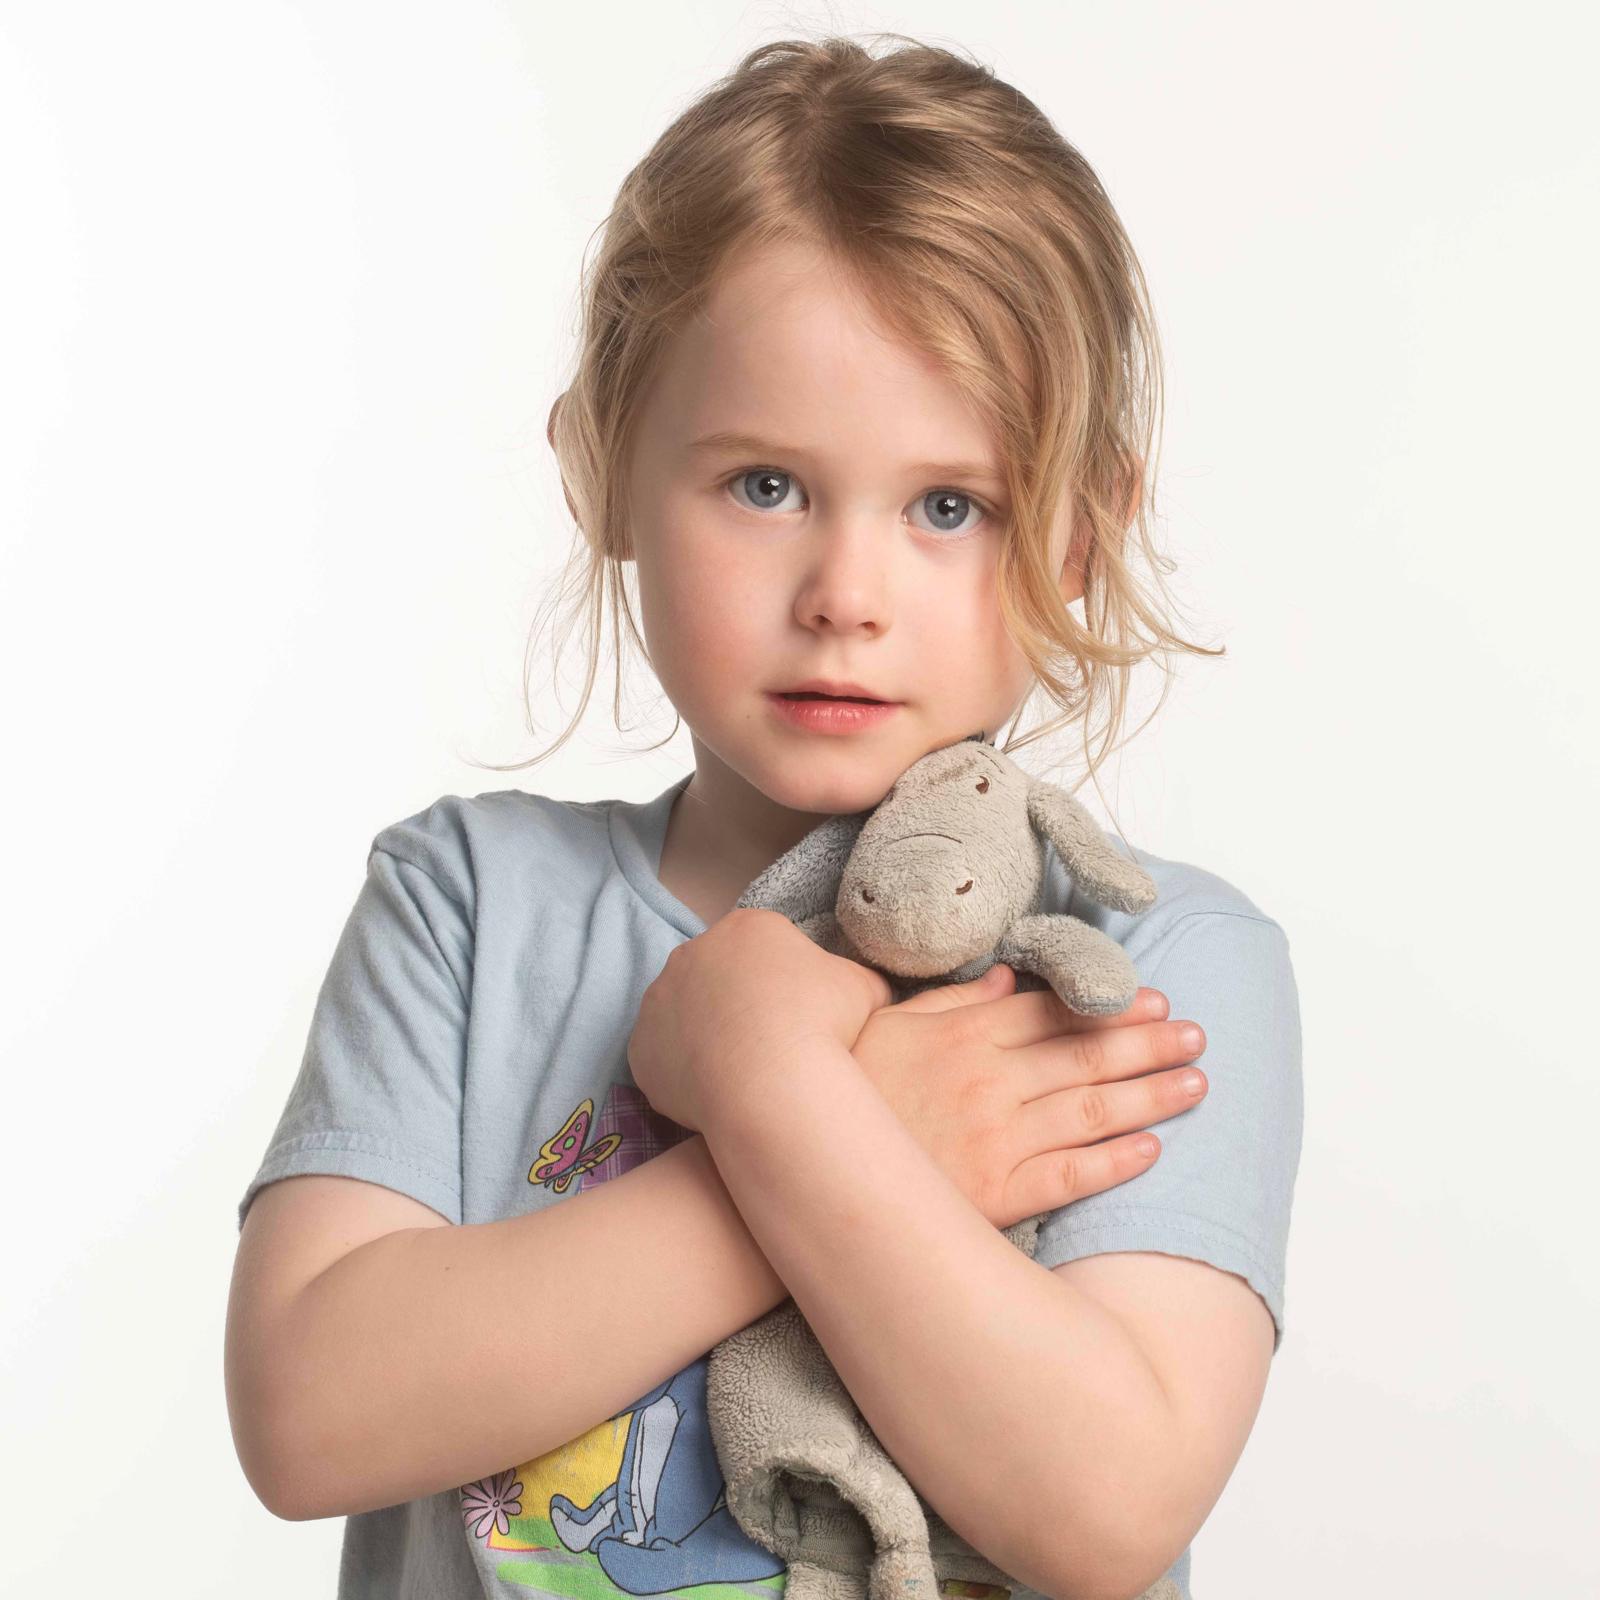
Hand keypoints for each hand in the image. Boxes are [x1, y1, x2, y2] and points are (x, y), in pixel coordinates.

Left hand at [627, 907, 891, 1133]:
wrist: (770, 1084)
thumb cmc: (821, 1028)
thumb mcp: (865, 989)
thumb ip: (859, 979)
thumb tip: (867, 988)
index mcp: (748, 927)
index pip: (762, 948)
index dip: (783, 984)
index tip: (798, 1017)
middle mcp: (694, 951)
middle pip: (718, 976)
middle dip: (738, 1005)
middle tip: (768, 1046)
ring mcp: (659, 997)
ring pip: (685, 1015)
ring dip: (706, 1037)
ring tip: (741, 1075)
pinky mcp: (639, 1044)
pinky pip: (662, 1057)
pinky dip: (682, 1073)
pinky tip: (714, 1095)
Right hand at [851, 963, 1207, 1229]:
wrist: (806, 1169)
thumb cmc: (846, 1091)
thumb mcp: (889, 1027)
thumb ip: (949, 1002)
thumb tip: (1004, 982)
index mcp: (964, 1035)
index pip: (1054, 1013)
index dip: (1110, 1007)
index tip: (1154, 999)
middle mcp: (988, 1082)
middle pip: (1086, 1056)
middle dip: (1149, 1044)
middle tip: (1197, 1035)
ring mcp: (995, 1140)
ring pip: (1090, 1112)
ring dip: (1150, 1096)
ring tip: (1196, 1083)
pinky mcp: (994, 1195)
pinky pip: (1068, 1176)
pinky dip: (1113, 1163)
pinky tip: (1152, 1150)